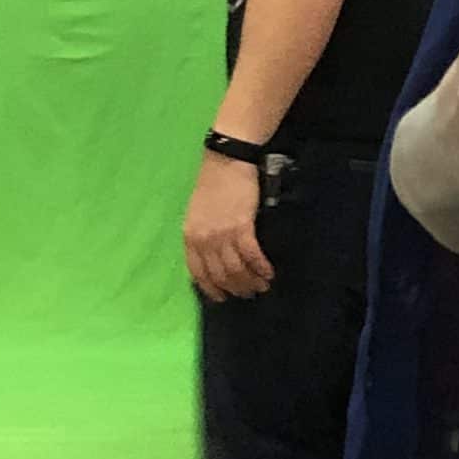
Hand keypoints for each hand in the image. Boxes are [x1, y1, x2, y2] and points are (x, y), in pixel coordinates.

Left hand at [185, 152, 273, 302]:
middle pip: (220, 275)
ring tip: (262, 285)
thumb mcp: (197, 214)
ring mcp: (222, 234)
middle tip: (249, 293)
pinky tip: (269, 272)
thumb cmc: (213, 185)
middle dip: (236, 288)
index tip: (224, 297)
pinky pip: (252, 255)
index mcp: (190, 237)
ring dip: (251, 281)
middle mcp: (204, 240)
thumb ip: (201, 236)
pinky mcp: (242, 226)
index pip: (198, 273)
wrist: (226, 161)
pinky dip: (261, 267)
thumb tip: (214, 257)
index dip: (212, 289)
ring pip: (237, 269)